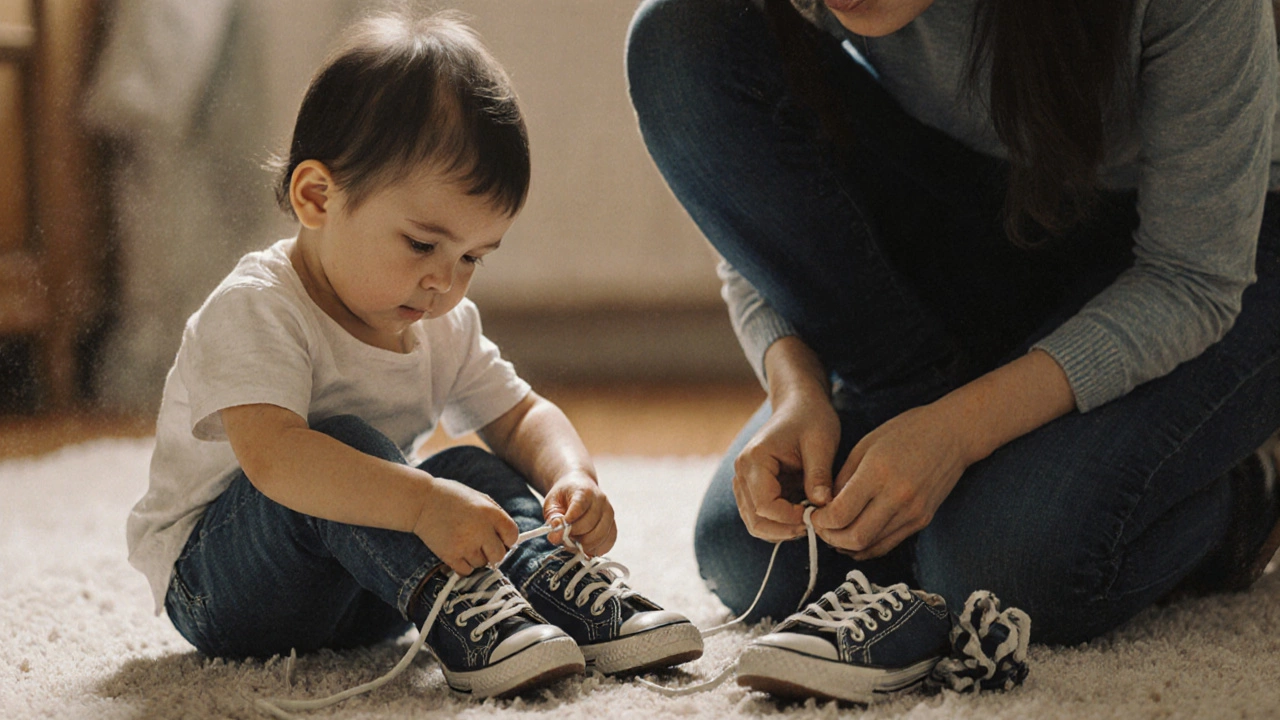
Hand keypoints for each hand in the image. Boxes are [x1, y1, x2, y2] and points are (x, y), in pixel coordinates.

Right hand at [413, 478, 518, 575]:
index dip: (508, 539)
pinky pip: (466, 571)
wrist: (420, 502)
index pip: (513, 536)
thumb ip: (496, 515)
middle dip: (494, 552)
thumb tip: (510, 537)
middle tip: (484, 545)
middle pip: (499, 556)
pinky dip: (464, 565)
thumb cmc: (451, 498)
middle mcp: (480, 530)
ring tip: (465, 543)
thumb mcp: (478, 498)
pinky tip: (458, 552)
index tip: (501, 539)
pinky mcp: (450, 556)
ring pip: (482, 564)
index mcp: (490, 513)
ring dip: (477, 558)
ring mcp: (465, 545)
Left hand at [543, 471, 616, 555]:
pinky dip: (597, 549)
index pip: (578, 509)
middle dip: (574, 536)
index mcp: (584, 492)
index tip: (558, 530)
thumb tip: (556, 536)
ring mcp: (609, 512)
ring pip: (600, 535)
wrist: (579, 486)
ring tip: (574, 542)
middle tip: (564, 538)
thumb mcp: (552, 502)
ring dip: (585, 545)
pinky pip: (609, 541)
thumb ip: (552, 518)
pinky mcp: (613, 524)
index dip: (568, 523)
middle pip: (589, 525)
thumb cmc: (564, 496)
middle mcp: (600, 500)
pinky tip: (586, 547)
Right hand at [732, 387, 839, 541]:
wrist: (799, 405)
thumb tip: (822, 506)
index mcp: (755, 459)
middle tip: (812, 527)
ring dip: (781, 530)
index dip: (789, 518)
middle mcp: (742, 472)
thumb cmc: (810, 418)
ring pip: (755, 522)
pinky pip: (760, 516)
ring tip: (808, 521)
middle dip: (784, 530)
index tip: (815, 515)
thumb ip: (819, 476)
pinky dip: (779, 523)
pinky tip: (801, 516)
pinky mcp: (752, 488)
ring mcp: (744, 481)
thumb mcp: (821, 443)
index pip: (764, 505)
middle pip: (755, 519)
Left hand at [811, 402, 973, 559]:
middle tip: (820, 527)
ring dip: (846, 545)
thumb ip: (842, 478)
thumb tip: (824, 506)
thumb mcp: (865, 445)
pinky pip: (888, 544)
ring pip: (871, 545)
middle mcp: (897, 497)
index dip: (820, 521)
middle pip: (854, 537)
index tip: (812, 514)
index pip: (840, 513)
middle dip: (830, 537)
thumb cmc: (906, 431)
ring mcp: (913, 512)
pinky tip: (854, 538)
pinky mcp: (922, 520)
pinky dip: (867, 546)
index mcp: (878, 473)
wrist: (953, 434)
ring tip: (834, 532)